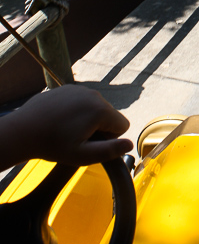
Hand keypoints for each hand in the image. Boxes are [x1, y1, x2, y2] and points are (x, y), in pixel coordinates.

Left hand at [0, 85, 131, 167]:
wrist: (22, 130)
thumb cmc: (52, 145)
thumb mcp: (82, 155)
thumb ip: (109, 151)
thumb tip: (130, 145)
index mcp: (100, 111)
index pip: (123, 125)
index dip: (111, 138)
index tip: (92, 143)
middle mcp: (94, 95)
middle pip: (110, 115)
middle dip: (100, 128)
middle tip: (78, 138)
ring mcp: (80, 89)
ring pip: (96, 108)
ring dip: (89, 119)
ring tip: (68, 129)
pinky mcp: (68, 88)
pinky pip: (83, 101)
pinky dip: (77, 110)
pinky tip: (62, 120)